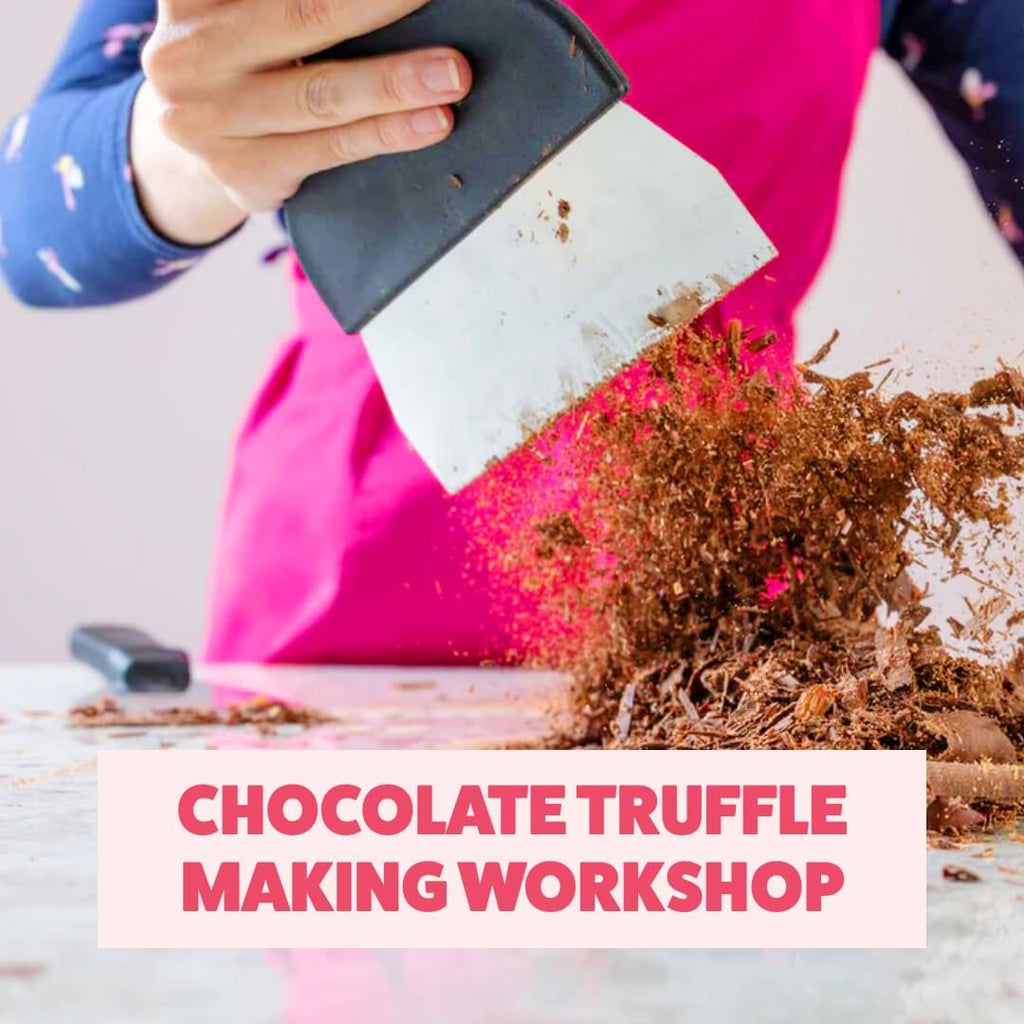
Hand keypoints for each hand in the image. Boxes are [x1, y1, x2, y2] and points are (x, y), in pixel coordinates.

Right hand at [131, 0, 471, 244]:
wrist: (196, 135)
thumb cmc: (242, 51)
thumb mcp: (248, 8)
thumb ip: (297, 3)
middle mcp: (189, 50)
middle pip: (303, 15)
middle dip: (382, 5)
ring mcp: (209, 119)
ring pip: (321, 94)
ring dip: (395, 84)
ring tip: (453, 75)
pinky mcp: (242, 171)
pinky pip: (331, 148)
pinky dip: (387, 133)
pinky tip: (431, 123)